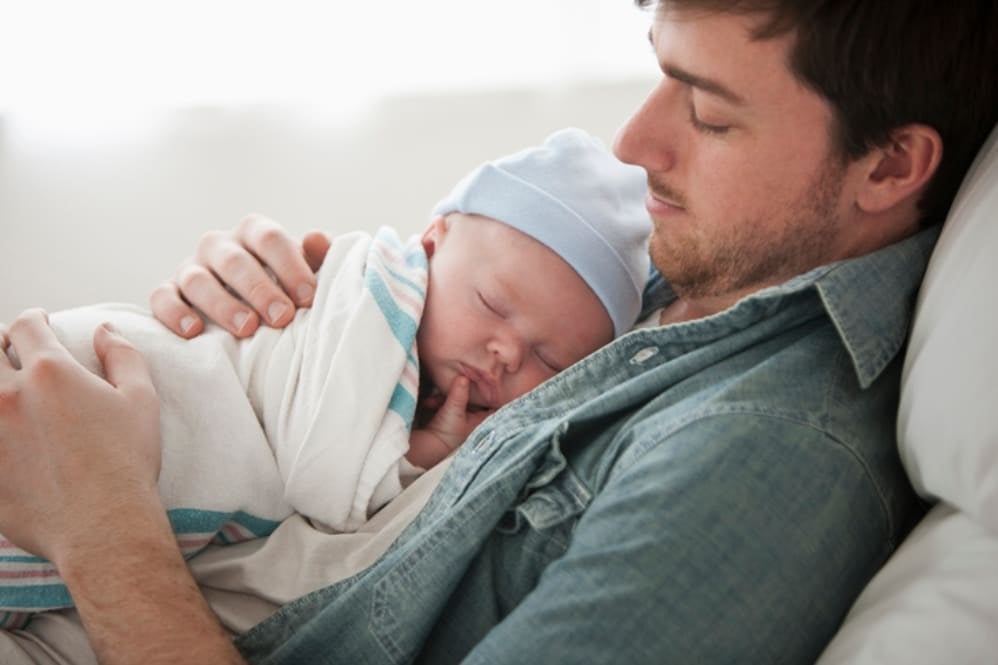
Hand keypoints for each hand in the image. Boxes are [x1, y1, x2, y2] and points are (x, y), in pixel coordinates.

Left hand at [0, 310, 160, 565]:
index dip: (35, 319)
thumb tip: (105, 330)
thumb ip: (123, 356)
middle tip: (13, 352)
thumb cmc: (127, 463)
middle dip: (1, 345)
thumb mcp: (141, 401)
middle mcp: (9, 394)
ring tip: (5, 391)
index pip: (27, 326)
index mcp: (51, 371)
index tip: (41, 323)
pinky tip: (5, 432)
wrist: (103, 527)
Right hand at [150, 214, 331, 338]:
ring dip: (223, 304)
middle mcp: (219, 245)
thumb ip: (317, 257)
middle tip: (282, 317)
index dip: (290, 266)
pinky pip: (162, 297)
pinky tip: (194, 331)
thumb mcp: (305, 271)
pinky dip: (175, 313)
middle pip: (235, 260)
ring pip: (198, 279)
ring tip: (247, 329)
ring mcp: (191, 267)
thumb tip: (317, 239)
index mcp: (254, 232)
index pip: (269, 238)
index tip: (308, 297)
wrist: (253, 308)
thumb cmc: (284, 286)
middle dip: (260, 289)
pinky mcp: (169, 292)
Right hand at [407, 377, 493, 468]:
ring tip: (434, 399)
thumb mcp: (454, 410)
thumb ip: (459, 393)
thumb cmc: (446, 433)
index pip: (497, 403)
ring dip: (446, 395)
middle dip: (465, 388)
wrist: (427, 446)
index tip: (491, 379)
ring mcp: (463, 416)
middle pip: (476, 397)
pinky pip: (449, 402)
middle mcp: (476, 418)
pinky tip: (429, 403)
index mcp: (483, 419)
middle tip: (459, 379)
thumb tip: (463, 376)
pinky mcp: (451, 415)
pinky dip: (439, 401)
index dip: (496, 392)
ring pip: (460, 398)